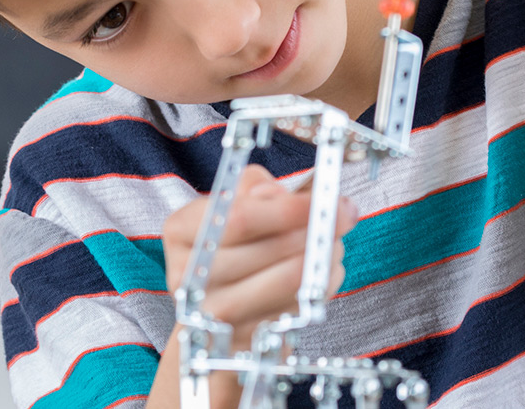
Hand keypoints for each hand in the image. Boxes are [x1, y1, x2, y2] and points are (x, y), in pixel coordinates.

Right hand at [161, 164, 358, 334]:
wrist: (215, 306)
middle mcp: (189, 274)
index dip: (288, 209)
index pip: (239, 217)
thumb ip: (253, 188)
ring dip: (323, 258)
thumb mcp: (232, 205)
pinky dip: (320, 285)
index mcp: (181, 231)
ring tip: (333, 243)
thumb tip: (280, 195)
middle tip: (342, 217)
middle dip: (315, 231)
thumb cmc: (230, 246)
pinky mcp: (242, 337)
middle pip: (266, 250)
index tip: (325, 199)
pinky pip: (295, 307)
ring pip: (286, 281)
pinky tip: (323, 270)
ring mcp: (213, 311)